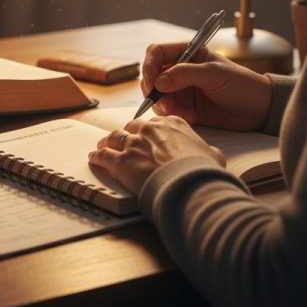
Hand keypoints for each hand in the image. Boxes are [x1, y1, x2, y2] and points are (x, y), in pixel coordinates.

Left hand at [88, 116, 226, 195]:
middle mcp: (150, 130)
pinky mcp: (121, 161)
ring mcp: (134, 144)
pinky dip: (97, 156)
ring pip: (114, 137)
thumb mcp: (213, 156)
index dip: (150, 130)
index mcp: (172, 124)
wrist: (189, 184)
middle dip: (128, 134)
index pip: (157, 123)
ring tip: (103, 145)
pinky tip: (94, 158)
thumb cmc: (203, 171)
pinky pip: (103, 155)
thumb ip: (206, 150)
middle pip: (133, 127)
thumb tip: (209, 154)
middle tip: (125, 141)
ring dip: (108, 141)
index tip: (148, 135)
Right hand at [141, 43, 272, 130]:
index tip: (151, 82)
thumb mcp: (213, 74)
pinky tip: (191, 117)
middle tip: (162, 102)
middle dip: (153, 90)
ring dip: (163, 105)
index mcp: (187, 53)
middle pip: (152, 75)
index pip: (157, 53)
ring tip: (178, 112)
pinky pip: (168, 110)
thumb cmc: (241, 84)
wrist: (258, 109)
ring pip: (157, 95)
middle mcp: (180, 69)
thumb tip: (158, 82)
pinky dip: (174, 115)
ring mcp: (181, 89)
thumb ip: (185, 74)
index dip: (149, 65)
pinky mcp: (184, 107)